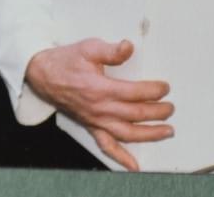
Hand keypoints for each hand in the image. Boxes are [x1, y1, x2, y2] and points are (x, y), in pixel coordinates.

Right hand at [24, 38, 173, 170]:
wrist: (42, 74)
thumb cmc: (67, 61)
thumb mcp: (89, 48)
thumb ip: (111, 50)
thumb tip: (129, 47)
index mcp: (100, 89)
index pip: (134, 93)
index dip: (153, 91)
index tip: (165, 88)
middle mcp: (99, 109)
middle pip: (135, 115)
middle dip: (157, 113)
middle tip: (171, 108)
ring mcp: (95, 120)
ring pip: (126, 134)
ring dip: (149, 135)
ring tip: (167, 132)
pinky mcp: (90, 126)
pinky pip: (106, 146)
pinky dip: (121, 158)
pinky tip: (134, 165)